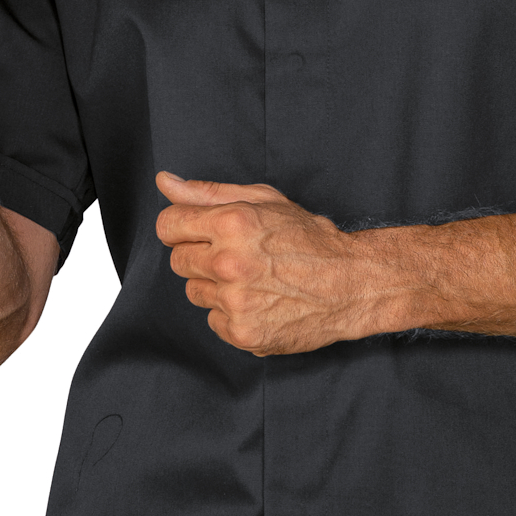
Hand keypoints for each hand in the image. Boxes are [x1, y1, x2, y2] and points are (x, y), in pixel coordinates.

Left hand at [155, 171, 369, 354]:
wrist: (350, 284)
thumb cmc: (308, 240)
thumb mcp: (263, 200)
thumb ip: (208, 192)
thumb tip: (165, 181)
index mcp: (232, 223)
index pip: (168, 225)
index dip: (182, 227)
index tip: (198, 232)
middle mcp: (229, 263)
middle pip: (177, 261)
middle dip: (200, 256)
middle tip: (235, 256)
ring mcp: (236, 302)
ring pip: (195, 293)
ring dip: (215, 287)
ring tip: (252, 279)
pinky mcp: (243, 333)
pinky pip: (213, 321)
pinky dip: (231, 314)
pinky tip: (259, 302)